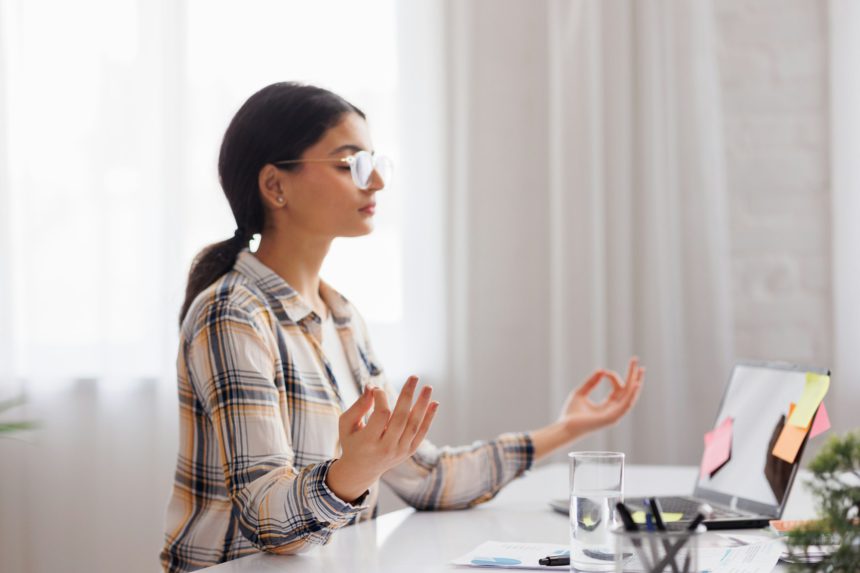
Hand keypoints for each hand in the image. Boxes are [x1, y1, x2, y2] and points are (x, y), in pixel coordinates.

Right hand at [326, 376, 438, 502]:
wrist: (361, 470)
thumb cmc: (352, 441)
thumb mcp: (347, 424)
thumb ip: (359, 405)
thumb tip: (372, 386)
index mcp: (368, 441)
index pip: (381, 414)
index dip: (381, 397)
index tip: (377, 389)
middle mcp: (386, 448)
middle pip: (401, 418)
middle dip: (408, 395)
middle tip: (414, 377)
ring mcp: (399, 451)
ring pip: (414, 425)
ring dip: (422, 404)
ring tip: (428, 387)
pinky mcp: (408, 452)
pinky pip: (421, 433)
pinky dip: (429, 418)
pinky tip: (434, 403)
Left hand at [558, 356, 643, 437]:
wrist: (565, 427)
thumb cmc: (571, 413)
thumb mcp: (581, 393)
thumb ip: (591, 382)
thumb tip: (602, 370)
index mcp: (608, 406)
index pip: (618, 388)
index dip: (613, 376)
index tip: (604, 372)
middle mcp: (614, 410)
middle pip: (628, 391)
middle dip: (633, 376)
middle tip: (636, 360)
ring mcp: (614, 415)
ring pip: (630, 397)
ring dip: (636, 383)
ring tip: (641, 369)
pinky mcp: (612, 418)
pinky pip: (625, 405)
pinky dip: (631, 394)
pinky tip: (635, 384)